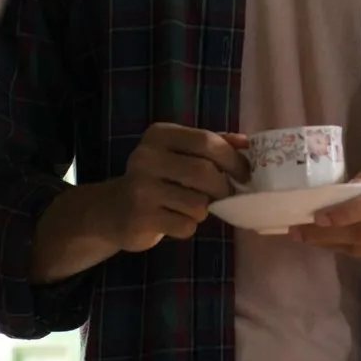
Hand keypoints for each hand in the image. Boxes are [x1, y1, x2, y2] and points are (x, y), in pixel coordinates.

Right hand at [97, 123, 248, 253]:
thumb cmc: (157, 178)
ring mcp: (141, 188)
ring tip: (190, 206)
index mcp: (160, 135)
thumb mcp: (180, 153)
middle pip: (204, 172)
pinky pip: (185, 225)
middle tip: (224, 195)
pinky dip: (188, 226)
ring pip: (198, 203)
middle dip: (222, 188)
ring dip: (203, 210)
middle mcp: (146, 157)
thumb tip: (247, 142)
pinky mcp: (141, 218)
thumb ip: (213, 144)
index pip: (206, 141)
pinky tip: (174, 219)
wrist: (113, 211)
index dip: (233, 159)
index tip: (244, 173)